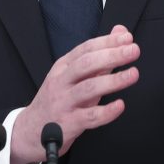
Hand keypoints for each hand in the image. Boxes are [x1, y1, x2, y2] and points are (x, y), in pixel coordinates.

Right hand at [10, 25, 139, 163]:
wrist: (30, 131)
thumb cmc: (58, 100)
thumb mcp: (74, 76)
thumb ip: (99, 56)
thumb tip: (120, 32)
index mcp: (63, 67)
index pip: (86, 48)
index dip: (107, 42)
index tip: (127, 38)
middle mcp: (61, 82)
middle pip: (86, 64)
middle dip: (112, 55)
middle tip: (133, 51)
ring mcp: (63, 102)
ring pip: (88, 88)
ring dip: (113, 80)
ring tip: (133, 74)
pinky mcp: (68, 123)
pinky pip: (89, 117)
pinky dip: (106, 111)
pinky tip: (120, 105)